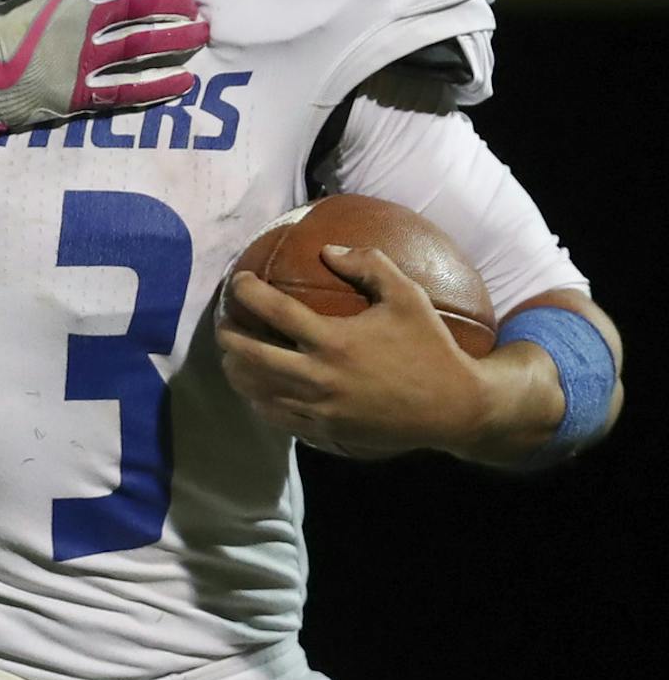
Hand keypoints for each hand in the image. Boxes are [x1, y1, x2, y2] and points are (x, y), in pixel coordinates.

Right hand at [0, 0, 208, 131]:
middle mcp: (83, 19)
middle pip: (144, 7)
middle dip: (174, 5)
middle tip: (196, 8)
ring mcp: (83, 58)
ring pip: (143, 45)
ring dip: (176, 40)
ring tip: (200, 37)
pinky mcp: (78, 92)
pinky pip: (128, 89)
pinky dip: (159, 85)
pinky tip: (184, 82)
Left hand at [218, 246, 490, 457]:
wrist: (454, 408)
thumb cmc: (430, 347)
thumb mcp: (407, 296)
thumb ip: (368, 265)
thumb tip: (327, 250)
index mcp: (334, 340)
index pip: (272, 310)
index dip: (246, 291)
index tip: (240, 281)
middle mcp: (319, 377)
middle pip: (249, 355)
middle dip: (227, 335)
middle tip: (224, 320)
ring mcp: (318, 408)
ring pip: (254, 390)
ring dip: (235, 369)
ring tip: (232, 352)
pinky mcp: (323, 430)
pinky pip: (274, 416)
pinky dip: (257, 398)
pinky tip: (256, 385)